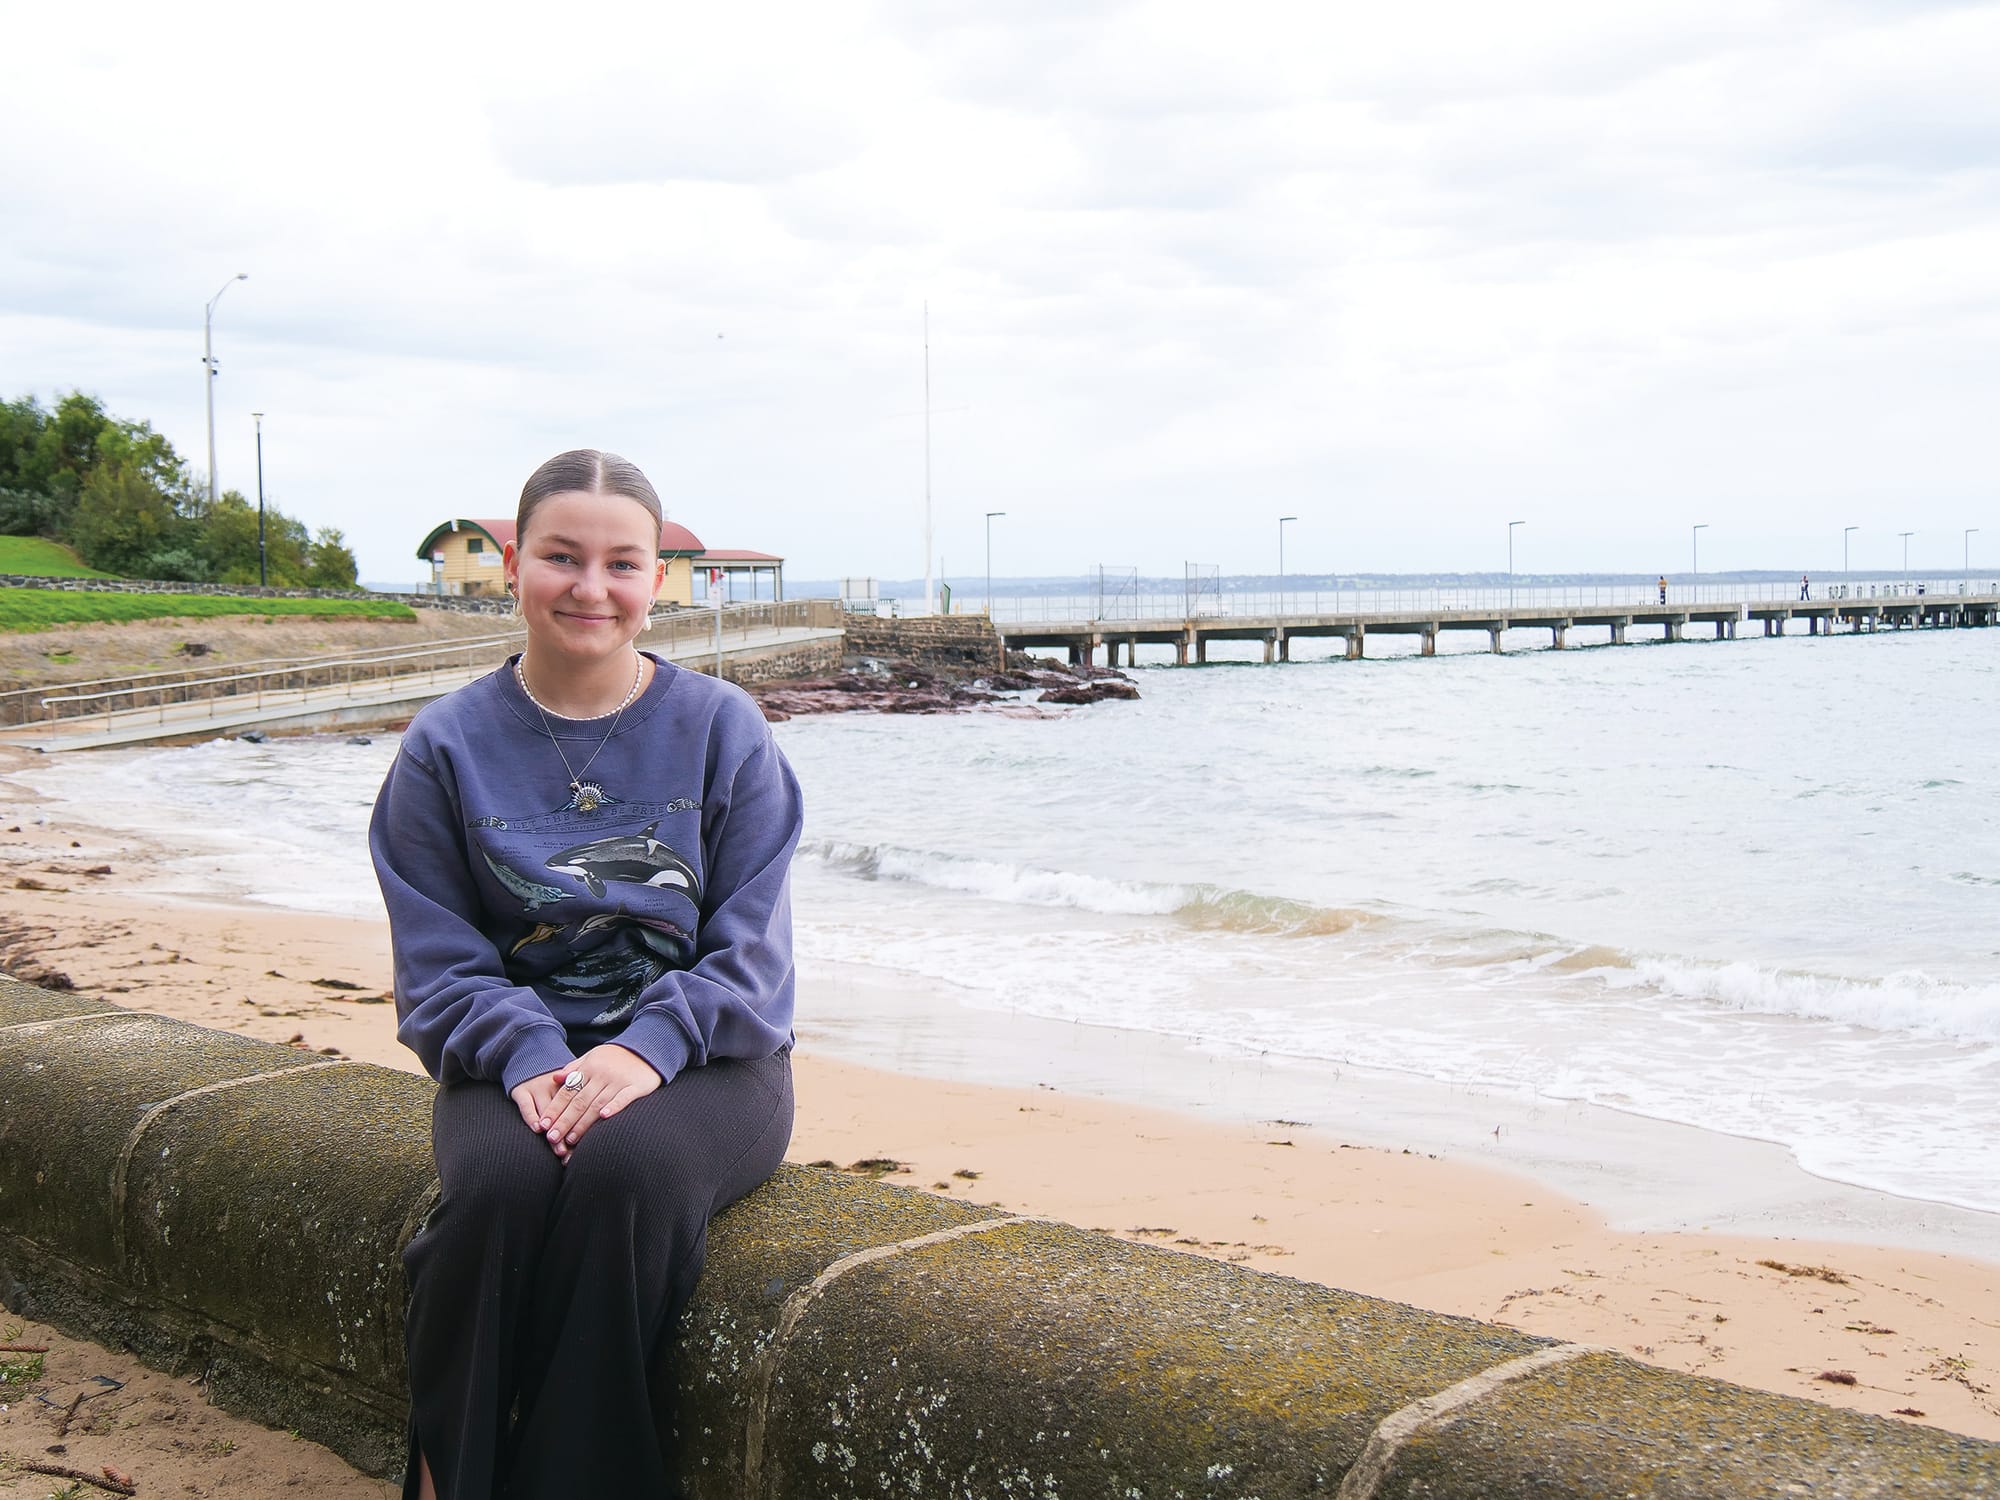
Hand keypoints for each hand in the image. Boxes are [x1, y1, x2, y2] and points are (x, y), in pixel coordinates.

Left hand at [534, 1044, 662, 1159]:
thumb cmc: (616, 1057)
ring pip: (597, 1104)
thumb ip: (574, 1068)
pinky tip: (604, 1117)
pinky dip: (614, 1107)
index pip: (567, 1091)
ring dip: (583, 1123)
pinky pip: (624, 1098)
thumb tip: (554, 1079)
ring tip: (571, 1139)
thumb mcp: (593, 1056)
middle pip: (580, 1102)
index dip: (555, 1109)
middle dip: (564, 1121)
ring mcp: (619, 1080)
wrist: (647, 1048)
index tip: (544, 1125)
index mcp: (589, 1068)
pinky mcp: (636, 1086)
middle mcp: (602, 1074)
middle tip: (552, 1138)